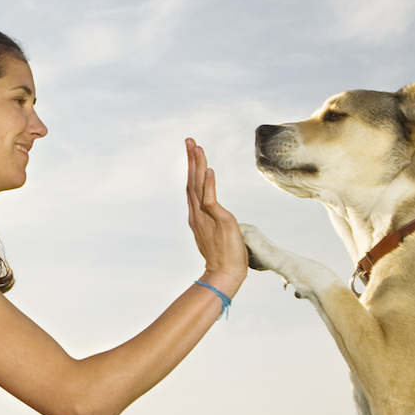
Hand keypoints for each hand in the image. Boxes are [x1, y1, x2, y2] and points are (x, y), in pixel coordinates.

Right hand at [186, 138, 248, 292]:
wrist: (225, 274)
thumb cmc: (224, 257)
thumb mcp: (217, 234)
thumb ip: (215, 221)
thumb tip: (219, 215)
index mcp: (197, 216)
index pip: (193, 187)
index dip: (192, 168)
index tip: (192, 152)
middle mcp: (198, 214)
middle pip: (192, 181)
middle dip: (191, 160)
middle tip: (189, 141)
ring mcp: (206, 217)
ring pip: (199, 186)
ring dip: (198, 165)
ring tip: (196, 147)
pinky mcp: (219, 220)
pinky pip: (211, 199)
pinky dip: (209, 184)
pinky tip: (210, 170)